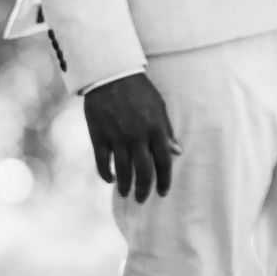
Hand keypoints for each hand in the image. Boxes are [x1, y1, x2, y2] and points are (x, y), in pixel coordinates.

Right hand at [83, 71, 181, 202]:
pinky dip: (105, 174)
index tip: (163, 193)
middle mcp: (138, 137)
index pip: (164, 163)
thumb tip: (177, 152)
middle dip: (144, 190)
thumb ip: (167, 131)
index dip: (165, 181)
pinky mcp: (99, 136)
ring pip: (123, 171)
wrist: (111, 75)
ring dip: (125, 186)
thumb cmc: (139, 91)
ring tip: (125, 194)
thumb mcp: (159, 108)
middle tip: (142, 200)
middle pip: (144, 172)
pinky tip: (109, 179)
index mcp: (156, 130)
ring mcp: (117, 138)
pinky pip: (102, 162)